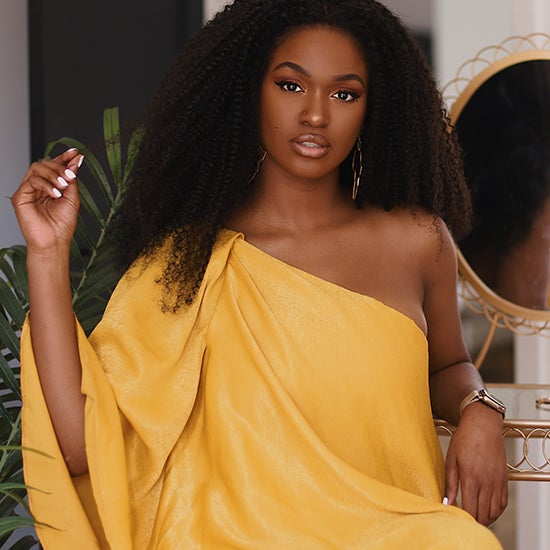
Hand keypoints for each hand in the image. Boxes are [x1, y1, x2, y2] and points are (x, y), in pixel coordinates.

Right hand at [11, 148, 83, 253]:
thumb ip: (72, 179)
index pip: (54, 166)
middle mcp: (38, 187)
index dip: (64, 157)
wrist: (54, 242)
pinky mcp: (20, 197)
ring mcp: (28, 191)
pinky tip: (56, 194)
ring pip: (37, 168)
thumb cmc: (63, 224)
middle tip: (71, 175)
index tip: (75, 153)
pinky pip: (31, 180)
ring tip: (64, 186)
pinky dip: (45, 184)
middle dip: (60, 166)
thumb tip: (76, 160)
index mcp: (51, 186)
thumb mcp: (73, 198)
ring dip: (53, 174)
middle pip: (45, 163)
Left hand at [444, 402, 507, 524]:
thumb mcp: (451, 459)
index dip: (463, 519)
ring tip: (474, 517)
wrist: (483, 425)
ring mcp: (497, 482)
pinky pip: (503, 503)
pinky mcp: (504, 479)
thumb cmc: (464, 439)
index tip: (456, 519)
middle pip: (483, 514)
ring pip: (494, 512)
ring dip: (485, 518)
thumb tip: (446, 502)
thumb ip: (449, 483)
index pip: (469, 509)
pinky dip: (496, 511)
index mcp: (471, 478)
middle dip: (473, 521)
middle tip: (464, 520)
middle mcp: (487, 483)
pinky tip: (487, 509)